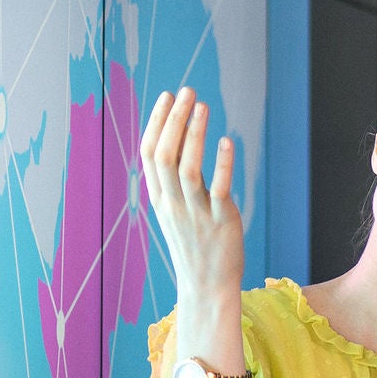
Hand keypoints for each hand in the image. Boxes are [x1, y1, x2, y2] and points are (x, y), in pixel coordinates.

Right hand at [139, 87, 243, 300]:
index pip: (149, 154)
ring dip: (194, 135)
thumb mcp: (175, 210)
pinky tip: (227, 141)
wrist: (208, 286)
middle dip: (174, 120)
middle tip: (187, 91)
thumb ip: (174, 179)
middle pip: (165, 156)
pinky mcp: (220, 221)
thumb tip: (178, 137)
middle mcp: (173, 204)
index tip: (168, 96)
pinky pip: (218, 189)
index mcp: (159, 199)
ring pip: (188, 169)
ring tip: (203, 106)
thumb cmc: (193, 242)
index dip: (157, 123)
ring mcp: (195, 213)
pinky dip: (222, 164)